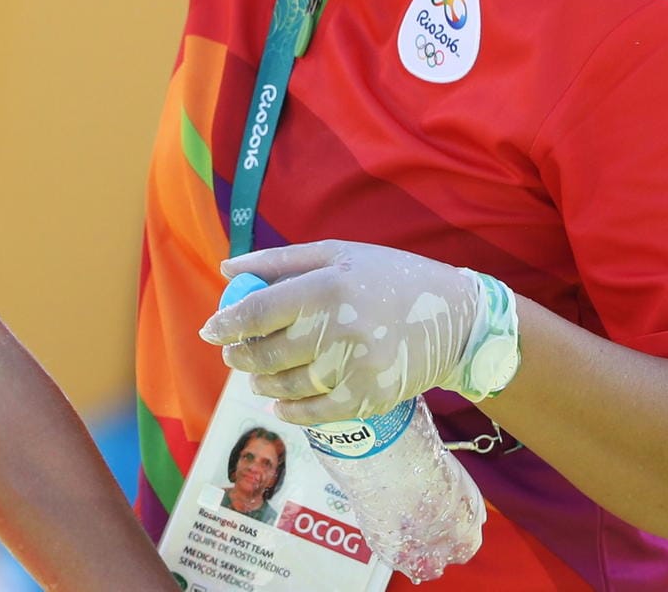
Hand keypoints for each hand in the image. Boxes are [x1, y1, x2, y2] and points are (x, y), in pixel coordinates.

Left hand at [198, 240, 481, 423]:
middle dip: (241, 357)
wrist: (457, 319)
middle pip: (270, 352)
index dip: (228, 323)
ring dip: (263, 384)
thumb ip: (279, 262)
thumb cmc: (388, 278)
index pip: (260, 311)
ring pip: (290, 385)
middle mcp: (340, 327)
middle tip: (232, 355)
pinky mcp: (372, 396)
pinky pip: (320, 413)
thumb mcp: (337, 254)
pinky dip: (293, 413)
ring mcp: (357, 366)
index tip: (210, 330)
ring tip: (255, 378)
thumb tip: (228, 271)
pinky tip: (278, 407)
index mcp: (328, 285)